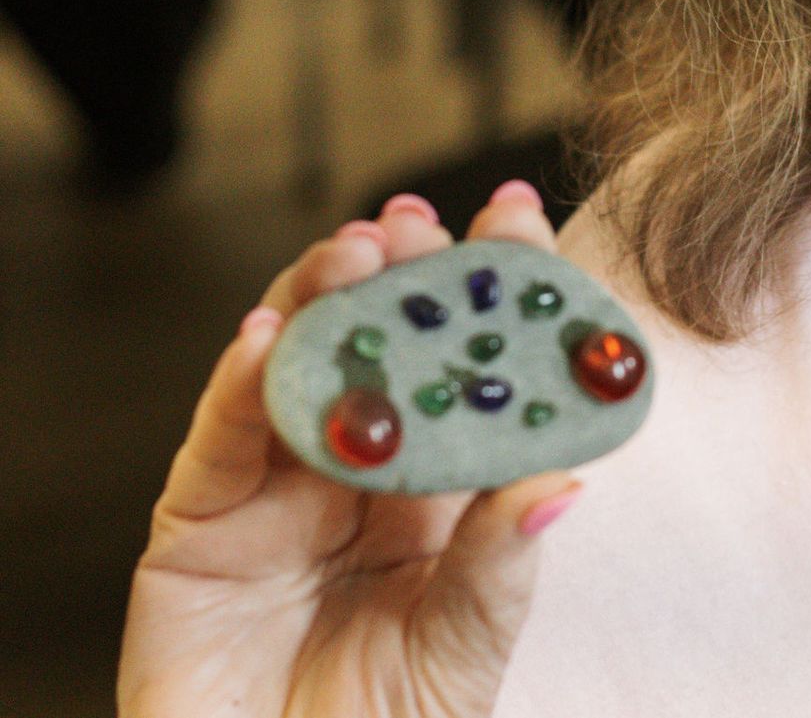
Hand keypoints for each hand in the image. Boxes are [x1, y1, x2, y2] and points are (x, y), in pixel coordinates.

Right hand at [118, 183, 582, 717]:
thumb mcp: (463, 648)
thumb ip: (498, 563)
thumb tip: (563, 483)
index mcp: (437, 491)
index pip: (468, 371)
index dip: (489, 291)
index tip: (516, 214)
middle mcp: (356, 476)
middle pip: (378, 351)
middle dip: (399, 275)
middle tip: (416, 220)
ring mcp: (272, 495)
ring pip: (296, 372)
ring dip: (320, 302)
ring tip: (355, 253)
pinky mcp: (195, 528)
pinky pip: (218, 443)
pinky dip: (239, 385)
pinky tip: (265, 333)